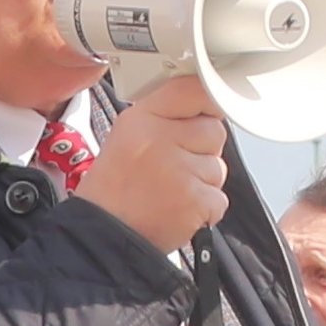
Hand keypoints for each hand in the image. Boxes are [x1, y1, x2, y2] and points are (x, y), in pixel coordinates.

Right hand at [70, 72, 230, 253]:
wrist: (105, 236)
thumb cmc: (115, 190)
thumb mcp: (126, 135)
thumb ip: (164, 116)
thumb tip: (204, 103)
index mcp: (142, 118)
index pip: (193, 90)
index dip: (207, 102)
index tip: (207, 111)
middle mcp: (161, 139)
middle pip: (214, 130)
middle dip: (203, 150)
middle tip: (175, 167)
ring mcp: (180, 171)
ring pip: (218, 167)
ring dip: (203, 181)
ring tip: (171, 191)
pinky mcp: (195, 200)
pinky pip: (219, 197)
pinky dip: (205, 209)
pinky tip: (178, 209)